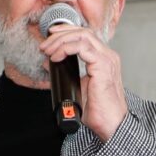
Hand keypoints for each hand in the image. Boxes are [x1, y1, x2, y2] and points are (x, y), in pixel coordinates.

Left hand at [43, 23, 128, 140]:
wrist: (110, 123)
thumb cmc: (98, 110)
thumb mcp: (77, 86)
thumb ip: (65, 72)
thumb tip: (49, 62)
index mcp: (103, 59)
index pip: (85, 36)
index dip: (66, 32)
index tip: (50, 37)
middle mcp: (108, 56)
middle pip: (83, 32)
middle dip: (60, 34)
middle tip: (45, 45)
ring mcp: (107, 59)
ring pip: (82, 36)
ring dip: (61, 40)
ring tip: (48, 50)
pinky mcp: (103, 65)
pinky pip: (82, 47)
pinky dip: (65, 48)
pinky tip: (56, 57)